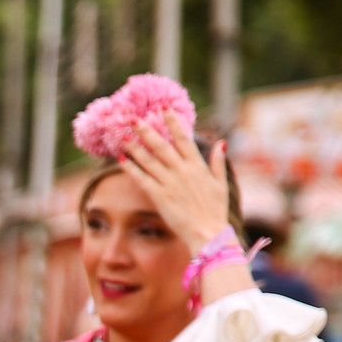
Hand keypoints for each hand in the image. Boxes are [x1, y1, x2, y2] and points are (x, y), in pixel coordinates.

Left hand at [122, 111, 232, 254]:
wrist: (208, 233)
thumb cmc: (214, 210)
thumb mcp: (221, 184)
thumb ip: (218, 162)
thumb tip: (221, 143)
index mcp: (197, 166)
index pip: (183, 138)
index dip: (173, 122)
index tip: (164, 109)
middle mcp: (182, 171)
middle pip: (161, 145)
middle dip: (146, 130)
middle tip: (133, 118)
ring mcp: (169, 183)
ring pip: (148, 160)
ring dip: (135, 146)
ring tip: (122, 135)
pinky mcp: (159, 196)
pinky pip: (142, 178)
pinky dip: (131, 168)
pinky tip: (121, 159)